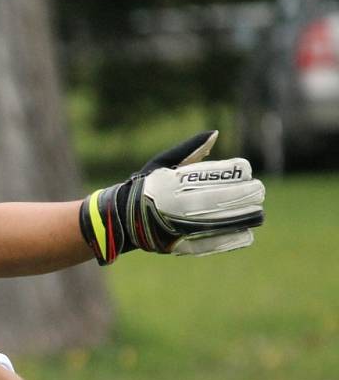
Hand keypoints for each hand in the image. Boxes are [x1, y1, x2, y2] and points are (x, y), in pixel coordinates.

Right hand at [79, 131, 264, 264]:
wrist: (121, 218)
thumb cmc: (146, 186)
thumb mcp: (162, 163)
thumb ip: (190, 150)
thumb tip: (215, 134)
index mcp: (168, 183)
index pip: (207, 177)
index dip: (230, 174)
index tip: (247, 171)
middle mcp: (171, 206)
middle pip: (214, 200)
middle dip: (241, 196)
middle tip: (259, 191)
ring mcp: (172, 228)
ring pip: (213, 223)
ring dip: (239, 218)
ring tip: (259, 214)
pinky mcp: (175, 245)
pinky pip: (205, 244)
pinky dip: (226, 241)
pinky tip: (246, 234)